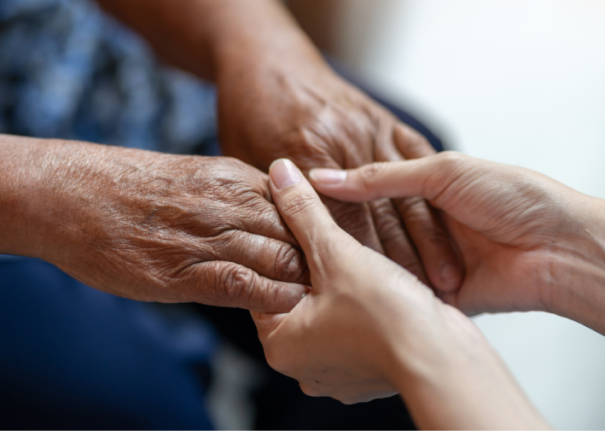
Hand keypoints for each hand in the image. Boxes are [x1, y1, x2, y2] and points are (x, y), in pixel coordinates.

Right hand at [37, 145, 309, 312]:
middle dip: (320, 260)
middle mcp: (228, 203)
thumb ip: (230, 196)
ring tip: (318, 303)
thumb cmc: (126, 188)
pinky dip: (269, 298)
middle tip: (335, 284)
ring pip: (280, 257)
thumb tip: (262, 222)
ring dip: (302, 282)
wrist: (70, 194)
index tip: (327, 253)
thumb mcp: (189, 176)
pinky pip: (243, 284)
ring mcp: (206, 236)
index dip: (318, 232)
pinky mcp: (182, 271)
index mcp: (232, 176)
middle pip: (298, 232)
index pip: (298, 205)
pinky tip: (282, 309)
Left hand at [217, 47, 462, 292]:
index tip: (375, 305)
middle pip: (374, 215)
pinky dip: (433, 201)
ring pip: (403, 194)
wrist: (269, 60)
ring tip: (447, 282)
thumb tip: (277, 255)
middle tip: (422, 303)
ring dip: (428, 242)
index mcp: (306, 154)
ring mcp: (367, 129)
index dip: (358, 269)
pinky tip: (447, 230)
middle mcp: (341, 141)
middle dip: (399, 265)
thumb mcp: (247, 164)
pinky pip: (418, 167)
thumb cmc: (251, 112)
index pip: (336, 224)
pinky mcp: (386, 122)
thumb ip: (270, 205)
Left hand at [252, 159, 546, 428]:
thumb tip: (279, 173)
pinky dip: (364, 306)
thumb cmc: (387, 317)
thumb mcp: (336, 253)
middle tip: (328, 237)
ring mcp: (338, 373)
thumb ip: (304, 212)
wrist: (446, 361)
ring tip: (355, 257)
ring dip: (341, 284)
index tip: (297, 224)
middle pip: (298, 298)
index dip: (281, 249)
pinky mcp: (369, 371)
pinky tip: (378, 285)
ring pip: (330, 312)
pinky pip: (357, 328)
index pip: (265, 284)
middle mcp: (303, 366)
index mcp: (280, 345)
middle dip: (314, 267)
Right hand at [309, 152, 604, 328]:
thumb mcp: (444, 172)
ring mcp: (428, 260)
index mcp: (426, 186)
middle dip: (340, 232)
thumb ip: (382, 177)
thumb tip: (326, 179)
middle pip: (369, 229)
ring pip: (380, 262)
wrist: (560, 249)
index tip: (297, 196)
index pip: (367, 189)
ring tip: (314, 263)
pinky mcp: (436, 295)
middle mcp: (423, 224)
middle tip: (297, 235)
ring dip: (359, 261)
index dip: (334, 193)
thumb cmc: (517, 197)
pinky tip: (350, 286)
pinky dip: (381, 289)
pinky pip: (399, 292)